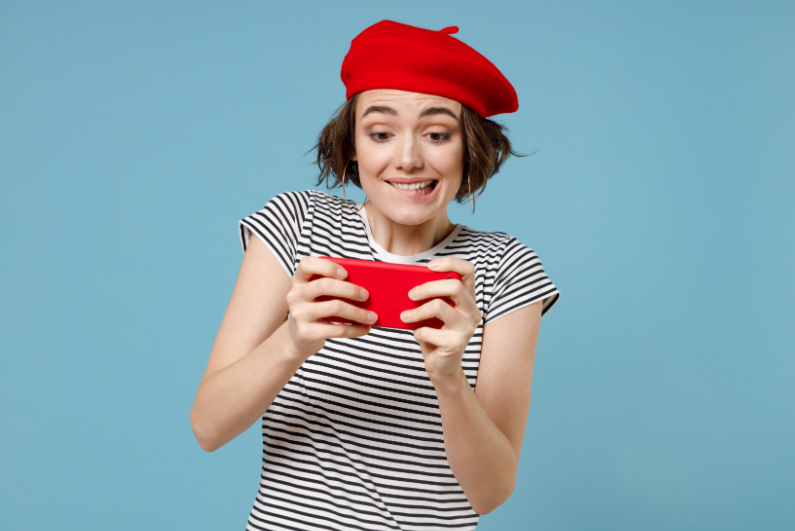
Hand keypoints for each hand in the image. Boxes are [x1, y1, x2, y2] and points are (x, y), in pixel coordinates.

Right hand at [285, 257, 376, 358]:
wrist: (300, 337)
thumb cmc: (318, 308)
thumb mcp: (321, 294)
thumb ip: (336, 285)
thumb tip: (366, 288)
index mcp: (299, 280)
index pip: (306, 264)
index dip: (327, 266)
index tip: (346, 273)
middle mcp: (295, 295)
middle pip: (324, 285)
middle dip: (349, 289)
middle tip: (366, 295)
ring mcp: (299, 314)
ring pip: (334, 307)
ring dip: (358, 312)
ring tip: (372, 316)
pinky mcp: (306, 333)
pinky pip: (337, 329)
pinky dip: (355, 329)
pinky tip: (365, 328)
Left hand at [400, 258, 481, 380]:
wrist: (442, 368)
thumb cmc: (435, 335)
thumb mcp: (433, 312)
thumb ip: (430, 297)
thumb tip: (408, 282)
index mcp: (468, 299)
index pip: (468, 270)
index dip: (450, 263)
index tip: (429, 266)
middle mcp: (472, 311)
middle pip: (454, 285)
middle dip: (427, 287)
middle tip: (410, 294)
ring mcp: (466, 328)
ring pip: (439, 306)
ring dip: (416, 311)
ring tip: (405, 316)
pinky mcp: (456, 344)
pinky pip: (428, 330)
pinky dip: (417, 332)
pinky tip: (418, 335)